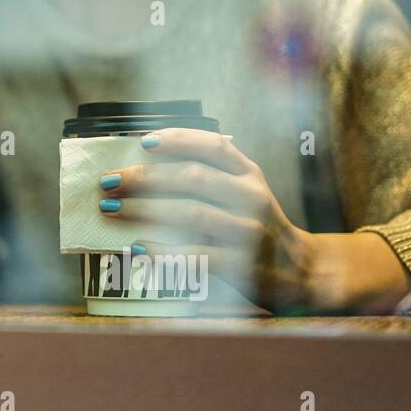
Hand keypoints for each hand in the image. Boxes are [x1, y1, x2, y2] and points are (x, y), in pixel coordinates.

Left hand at [98, 128, 320, 310]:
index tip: (143, 141)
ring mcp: (247, 232)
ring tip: (110, 209)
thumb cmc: (258, 226)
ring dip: (142, 209)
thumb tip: (147, 164)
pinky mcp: (240, 266)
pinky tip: (135, 246)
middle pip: (191, 177)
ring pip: (188, 213)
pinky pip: (194, 255)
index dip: (177, 139)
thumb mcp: (247, 191)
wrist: (302, 271)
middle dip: (143, 177)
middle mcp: (251, 198)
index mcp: (249, 174)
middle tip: (108, 181)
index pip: (213, 146)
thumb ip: (212, 174)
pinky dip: (161, 250)